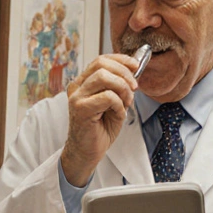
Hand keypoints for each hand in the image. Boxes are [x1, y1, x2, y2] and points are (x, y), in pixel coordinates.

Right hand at [60, 54, 140, 185]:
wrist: (88, 152)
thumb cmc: (100, 129)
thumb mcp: (114, 102)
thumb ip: (119, 86)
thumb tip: (134, 70)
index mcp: (83, 83)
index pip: (100, 60)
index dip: (120, 59)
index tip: (135, 66)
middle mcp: (77, 87)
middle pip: (102, 64)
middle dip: (124, 74)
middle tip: (134, 88)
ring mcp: (77, 97)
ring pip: (104, 77)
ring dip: (123, 89)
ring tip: (127, 103)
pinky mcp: (81, 108)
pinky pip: (108, 97)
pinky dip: (119, 105)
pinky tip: (118, 114)